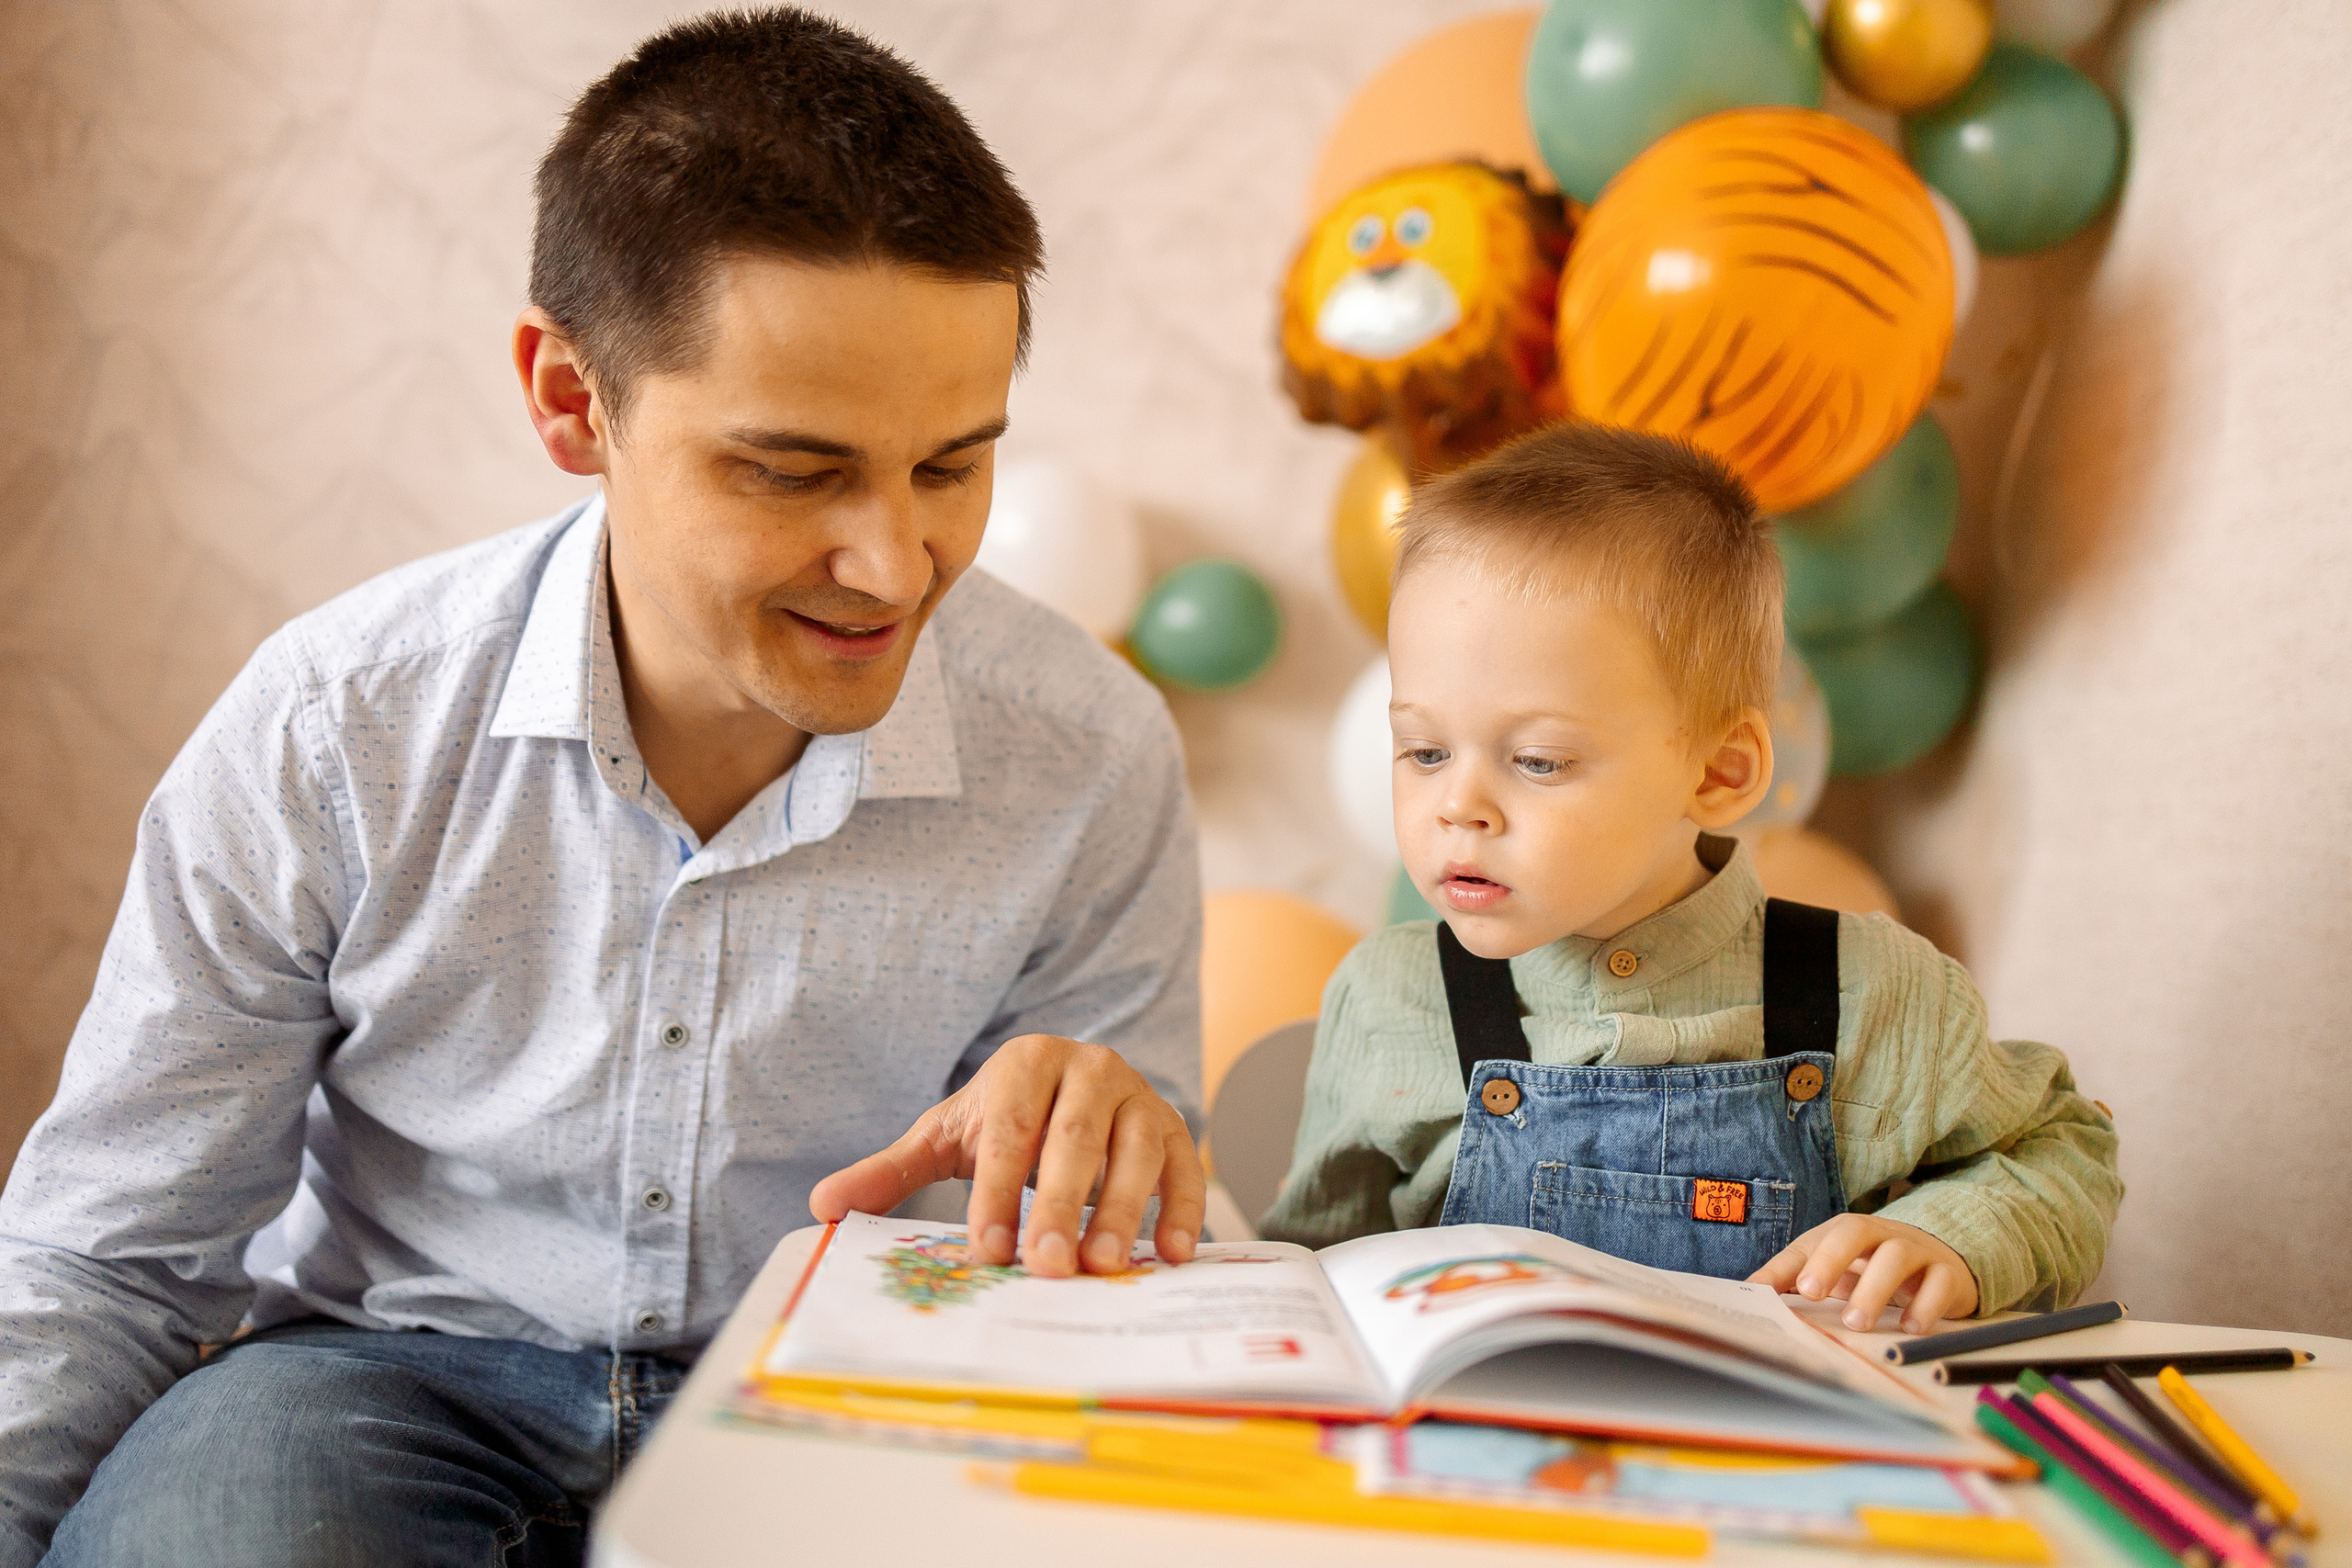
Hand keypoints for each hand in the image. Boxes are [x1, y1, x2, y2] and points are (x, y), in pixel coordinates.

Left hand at [808, 1033, 1203, 1278]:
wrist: (1066, 1088)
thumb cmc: (1004, 1121)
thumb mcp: (946, 1138)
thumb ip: (891, 1171)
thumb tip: (820, 1205)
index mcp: (1028, 1062)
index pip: (1011, 1129)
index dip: (998, 1191)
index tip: (985, 1251)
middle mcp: (1091, 1068)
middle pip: (1076, 1139)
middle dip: (1060, 1207)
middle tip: (1046, 1269)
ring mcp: (1139, 1096)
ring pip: (1136, 1151)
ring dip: (1123, 1211)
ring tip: (1104, 1266)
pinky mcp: (1175, 1128)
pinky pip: (1186, 1168)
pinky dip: (1184, 1210)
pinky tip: (1173, 1256)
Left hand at [1749, 1214, 1979, 1333]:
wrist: (1939, 1258)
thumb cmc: (1871, 1264)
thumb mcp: (1830, 1265)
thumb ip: (1790, 1275)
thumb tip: (1748, 1290)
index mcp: (1847, 1231)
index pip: (1818, 1239)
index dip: (1801, 1261)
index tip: (1788, 1289)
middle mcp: (1881, 1234)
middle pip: (1856, 1232)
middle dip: (1832, 1260)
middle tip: (1812, 1294)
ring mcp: (1916, 1250)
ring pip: (1898, 1256)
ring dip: (1875, 1289)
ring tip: (1857, 1323)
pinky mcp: (1948, 1273)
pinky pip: (1941, 1282)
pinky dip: (1926, 1305)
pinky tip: (1910, 1327)